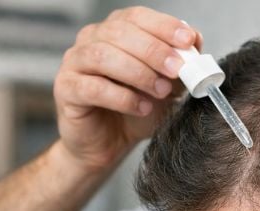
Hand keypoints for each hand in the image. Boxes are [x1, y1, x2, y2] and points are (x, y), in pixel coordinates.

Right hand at [54, 6, 201, 174]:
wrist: (108, 145)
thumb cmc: (134, 112)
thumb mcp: (165, 86)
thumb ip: (178, 64)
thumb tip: (195, 42)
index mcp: (114, 31)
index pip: (137, 17)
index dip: (164, 26)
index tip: (188, 40)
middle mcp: (90, 41)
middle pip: (120, 32)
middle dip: (153, 50)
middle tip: (177, 69)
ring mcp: (74, 63)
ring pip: (103, 56)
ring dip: (138, 72)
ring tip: (161, 91)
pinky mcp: (65, 89)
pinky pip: (93, 87)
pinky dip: (122, 97)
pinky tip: (141, 107)